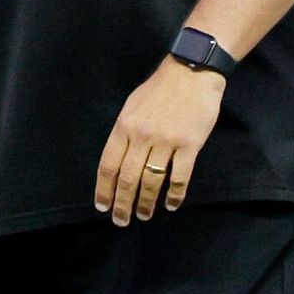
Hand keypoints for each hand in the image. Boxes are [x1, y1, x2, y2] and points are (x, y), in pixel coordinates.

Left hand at [94, 60, 223, 225]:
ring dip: (146, 202)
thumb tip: (118, 159)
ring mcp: (166, 141)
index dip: (104, 189)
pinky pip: (179, 177)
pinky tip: (170, 204)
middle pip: (128, 178)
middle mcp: (142, 136)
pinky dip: (174, 194)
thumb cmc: (159, 88)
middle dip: (122, 203)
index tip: (102, 207)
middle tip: (121, 221)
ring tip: (144, 215)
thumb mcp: (132, 106)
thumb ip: (125, 132)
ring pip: (152, 181)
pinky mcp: (189, 145)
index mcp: (124, 126)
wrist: (191, 72)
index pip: (108, 164)